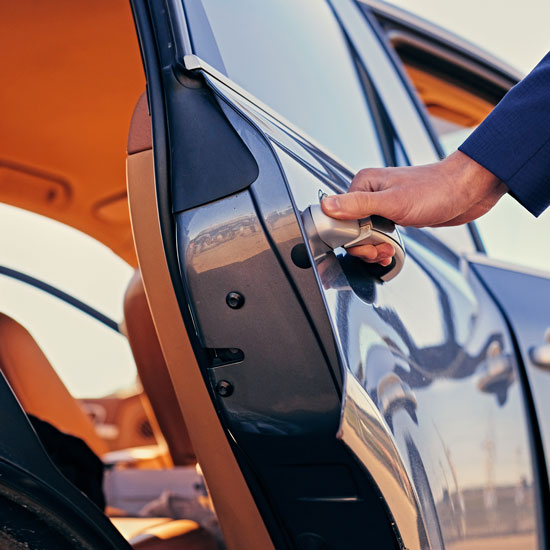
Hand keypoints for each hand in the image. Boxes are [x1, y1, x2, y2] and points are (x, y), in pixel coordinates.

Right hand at [321, 151, 507, 262]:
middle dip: (365, 246)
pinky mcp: (394, 214)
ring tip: (389, 253)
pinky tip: (390, 252)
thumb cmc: (436, 190)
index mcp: (363, 184)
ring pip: (365, 234)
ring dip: (374, 248)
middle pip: (351, 228)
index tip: (368, 246)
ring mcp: (382, 204)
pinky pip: (378, 234)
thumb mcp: (393, 201)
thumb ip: (358, 205)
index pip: (340, 217)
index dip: (351, 237)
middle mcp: (370, 192)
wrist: (467, 190)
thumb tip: (326, 206)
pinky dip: (382, 246)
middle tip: (381, 251)